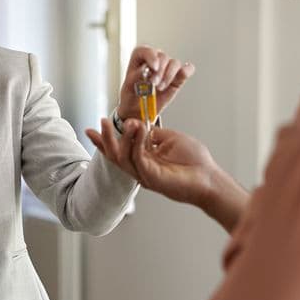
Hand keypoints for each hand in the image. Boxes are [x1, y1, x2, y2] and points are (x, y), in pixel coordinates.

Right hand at [86, 118, 214, 206]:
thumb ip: (153, 132)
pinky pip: (138, 158)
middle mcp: (141, 168)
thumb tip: (139, 124)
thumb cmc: (195, 161)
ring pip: (122, 158)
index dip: (103, 141)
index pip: (119, 149)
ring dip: (121, 138)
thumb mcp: (170, 138)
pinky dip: (137, 142)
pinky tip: (140, 129)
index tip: (90, 129)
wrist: (209, 177)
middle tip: (102, 122)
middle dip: (105, 139)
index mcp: (144, 159)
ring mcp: (145, 174)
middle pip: (115, 155)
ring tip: (126, 123)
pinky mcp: (152, 178)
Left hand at [115, 46, 194, 121]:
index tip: (154, 67)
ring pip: (174, 63)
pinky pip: (187, 69)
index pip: (146, 50)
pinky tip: (181, 77)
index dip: (151, 56)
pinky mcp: (177, 76)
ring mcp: (167, 67)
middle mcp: (155, 59)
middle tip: (154, 84)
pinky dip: (186, 71)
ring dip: (169, 75)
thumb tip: (145, 69)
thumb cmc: (132, 95)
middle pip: (163, 57)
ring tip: (160, 87)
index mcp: (140, 58)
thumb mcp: (128, 87)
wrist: (138, 109)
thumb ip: (136, 76)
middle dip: (159, 71)